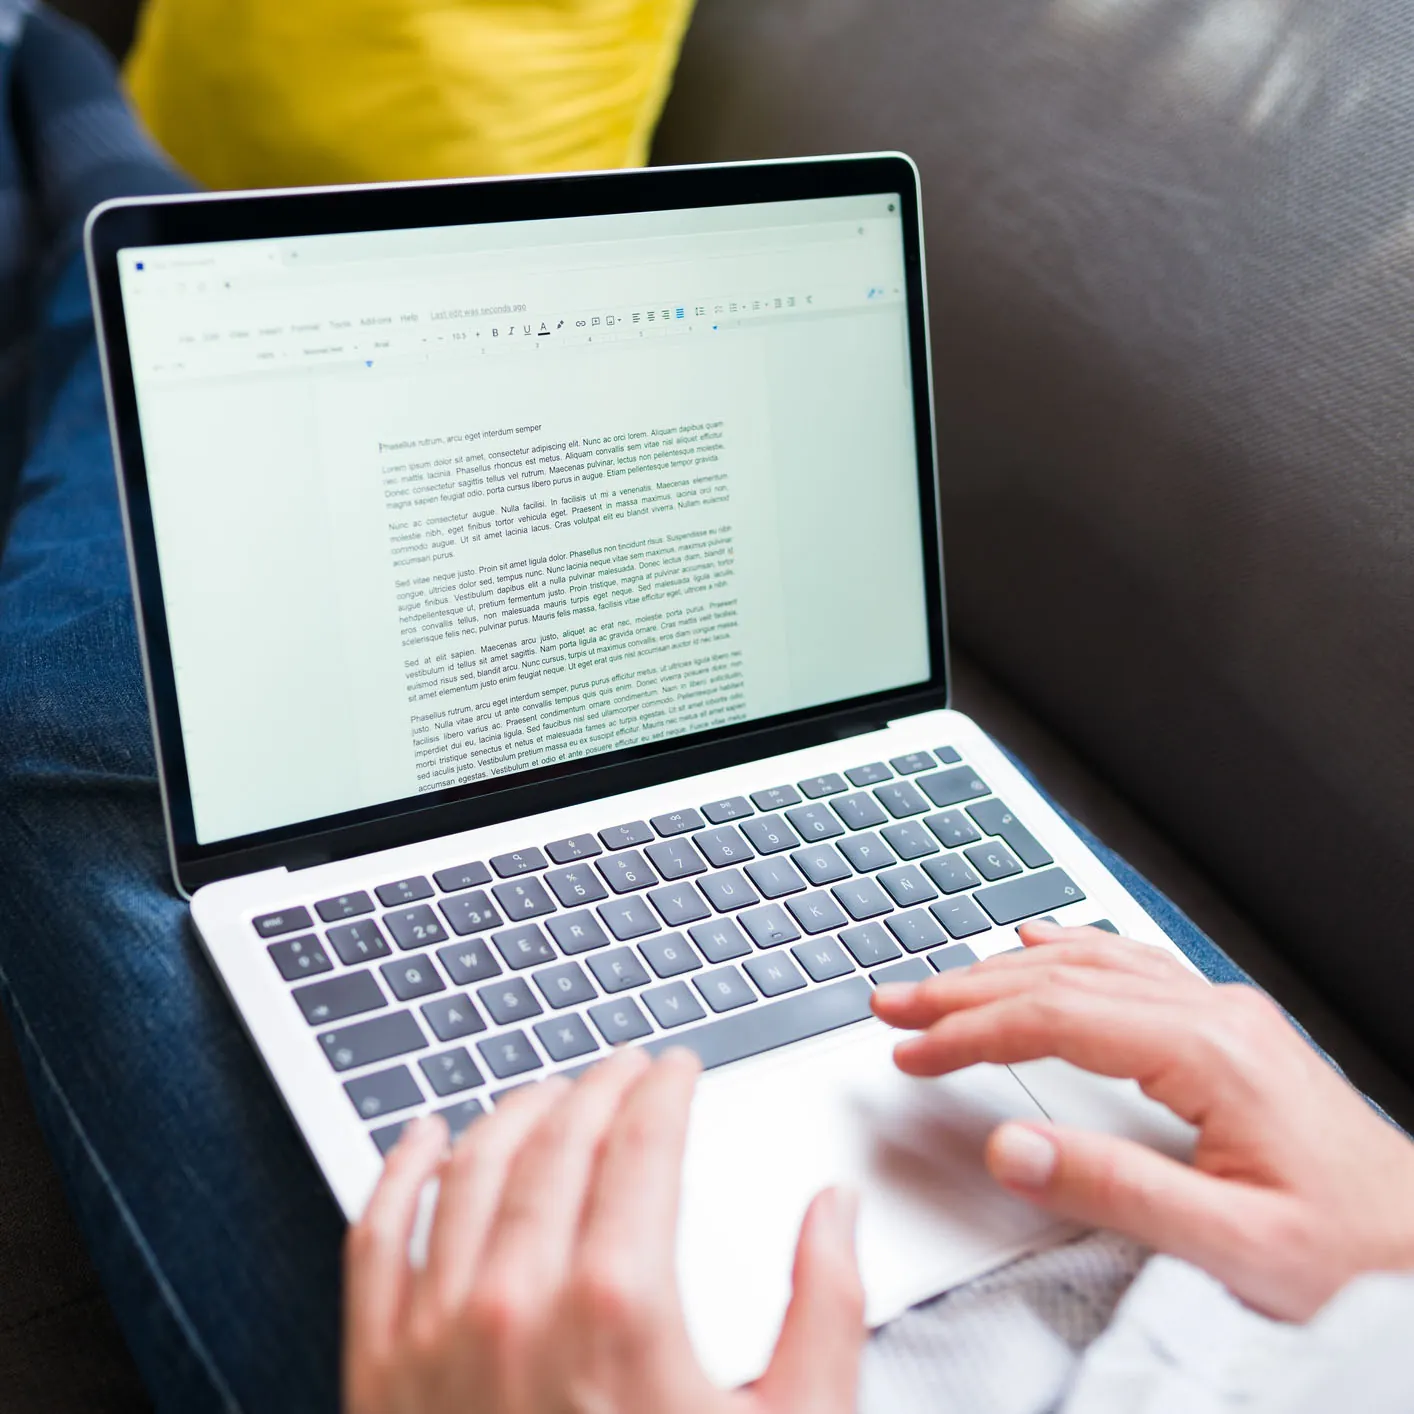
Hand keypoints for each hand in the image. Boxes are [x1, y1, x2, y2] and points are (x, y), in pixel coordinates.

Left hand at [344, 1047, 863, 1413]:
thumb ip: (826, 1307)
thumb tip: (832, 1209)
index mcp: (622, 1304)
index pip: (641, 1142)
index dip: (664, 1089)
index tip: (677, 1069)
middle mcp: (519, 1300)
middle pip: (557, 1139)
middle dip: (597, 1086)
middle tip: (624, 1069)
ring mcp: (438, 1332)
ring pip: (469, 1167)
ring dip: (512, 1111)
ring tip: (547, 1092)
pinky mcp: (380, 1374)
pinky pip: (375, 1237)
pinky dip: (400, 1172)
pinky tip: (421, 1138)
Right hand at [871, 922, 1413, 1320]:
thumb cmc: (1350, 1252)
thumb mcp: (1234, 1248)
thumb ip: (1114, 1192)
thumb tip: (1008, 1147)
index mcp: (1209, 1055)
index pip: (1054, 1020)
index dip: (970, 1031)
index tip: (910, 1049)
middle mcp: (1213, 1016)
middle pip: (1061, 977)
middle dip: (966, 988)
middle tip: (895, 1001)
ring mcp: (1223, 1015)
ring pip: (1091, 962)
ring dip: (1004, 968)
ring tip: (941, 979)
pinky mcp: (1229, 1030)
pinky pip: (1129, 965)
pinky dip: (1067, 952)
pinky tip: (1040, 944)